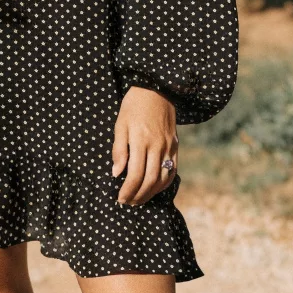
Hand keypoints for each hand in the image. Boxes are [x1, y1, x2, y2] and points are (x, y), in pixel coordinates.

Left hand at [112, 86, 177, 205]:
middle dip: (138, 195)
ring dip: (151, 193)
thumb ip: (119, 150)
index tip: (120, 198)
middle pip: (150, 180)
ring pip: (162, 178)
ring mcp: (169, 146)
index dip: (128, 190)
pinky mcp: (175, 146)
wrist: (157, 90)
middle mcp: (157, 145)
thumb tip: (117, 173)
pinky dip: (164, 183)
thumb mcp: (120, 124)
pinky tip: (154, 188)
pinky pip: (173, 170)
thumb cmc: (134, 106)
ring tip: (139, 199)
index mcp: (141, 140)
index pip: (135, 174)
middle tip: (128, 202)